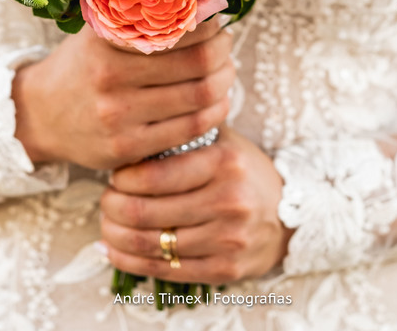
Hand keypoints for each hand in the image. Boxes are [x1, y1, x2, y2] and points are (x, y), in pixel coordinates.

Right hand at [13, 20, 234, 170]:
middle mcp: (110, 78)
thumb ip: (136, 18)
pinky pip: (190, 130)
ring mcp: (118, 118)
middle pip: (198, 64)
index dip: (209, 25)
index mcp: (106, 42)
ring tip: (225, 73)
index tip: (217, 22)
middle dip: (223, 54)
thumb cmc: (80, 67)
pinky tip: (216, 102)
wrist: (37, 116)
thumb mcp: (97, 34)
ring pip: (199, 98)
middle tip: (226, 48)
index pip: (179, 29)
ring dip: (224, 83)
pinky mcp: (126, 149)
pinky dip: (214, 113)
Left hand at [99, 127, 293, 284]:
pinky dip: (129, 261)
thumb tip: (135, 125)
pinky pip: (164, 270)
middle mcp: (229, 201)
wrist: (290, 216)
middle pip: (144, 212)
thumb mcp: (224, 142)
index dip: (122, 178)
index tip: (115, 176)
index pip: (154, 175)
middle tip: (106, 200)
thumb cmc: (244, 174)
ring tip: (107, 224)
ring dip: (115, 236)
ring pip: (150, 244)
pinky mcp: (225, 269)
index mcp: (225, 163)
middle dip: (112, 207)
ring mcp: (228, 239)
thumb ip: (186, 130)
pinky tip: (114, 251)